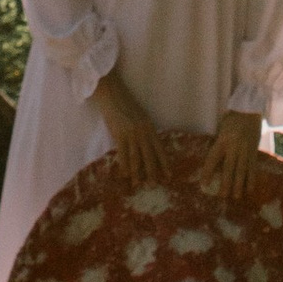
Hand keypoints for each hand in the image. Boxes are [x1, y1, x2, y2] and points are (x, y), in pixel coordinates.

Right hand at [91, 72, 178, 187]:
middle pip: (150, 157)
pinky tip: (124, 175)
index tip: (168, 176)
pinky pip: (123, 154)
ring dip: (137, 173)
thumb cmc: (126, 106)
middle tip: (153, 185)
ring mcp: (132, 134)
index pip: (160, 150)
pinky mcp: (120, 135)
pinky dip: (124, 166)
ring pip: (137, 158)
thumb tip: (149, 148)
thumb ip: (146, 132)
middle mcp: (144, 133)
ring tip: (138, 184)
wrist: (113, 96)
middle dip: (152, 172)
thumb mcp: (141, 119)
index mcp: (151, 128)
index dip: (164, 164)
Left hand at [199, 110, 263, 201]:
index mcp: (222, 140)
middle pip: (229, 168)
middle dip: (226, 183)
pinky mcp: (254, 150)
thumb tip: (214, 163)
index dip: (208, 172)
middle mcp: (234, 146)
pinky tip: (250, 189)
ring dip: (239, 185)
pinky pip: (253, 167)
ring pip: (241, 170)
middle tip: (223, 196)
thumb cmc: (232, 118)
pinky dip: (251, 179)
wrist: (249, 109)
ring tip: (236, 196)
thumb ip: (219, 144)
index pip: (213, 159)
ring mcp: (245, 149)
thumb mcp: (221, 129)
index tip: (204, 184)